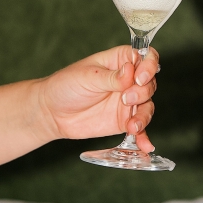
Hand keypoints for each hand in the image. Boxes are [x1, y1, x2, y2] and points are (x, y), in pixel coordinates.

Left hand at [36, 46, 158, 152]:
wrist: (52, 112)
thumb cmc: (66, 85)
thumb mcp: (87, 77)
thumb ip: (111, 77)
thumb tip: (131, 71)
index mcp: (121, 61)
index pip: (146, 57)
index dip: (149, 65)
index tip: (140, 77)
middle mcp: (129, 80)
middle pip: (150, 82)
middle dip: (143, 91)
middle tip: (126, 99)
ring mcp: (128, 101)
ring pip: (148, 105)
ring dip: (144, 116)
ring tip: (132, 125)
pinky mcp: (124, 121)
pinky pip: (139, 128)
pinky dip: (144, 137)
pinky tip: (145, 145)